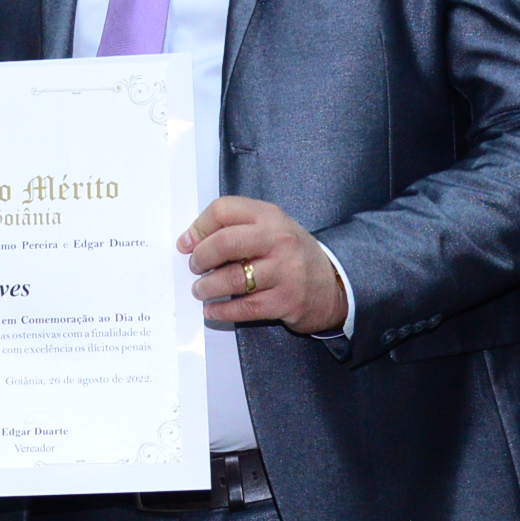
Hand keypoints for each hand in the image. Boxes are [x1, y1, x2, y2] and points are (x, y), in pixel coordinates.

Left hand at [180, 196, 346, 335]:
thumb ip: (236, 228)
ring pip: (232, 278)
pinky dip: (221, 310)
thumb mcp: (271, 229)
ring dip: (207, 287)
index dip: (199, 227)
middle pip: (225, 242)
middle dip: (201, 257)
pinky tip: (212, 310)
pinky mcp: (285, 301)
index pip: (224, 210)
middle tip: (194, 267)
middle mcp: (279, 240)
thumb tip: (191, 240)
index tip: (187, 243)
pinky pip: (243, 307)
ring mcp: (284, 271)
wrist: (333, 285)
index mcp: (270, 216)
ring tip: (201, 289)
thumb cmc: (292, 255)